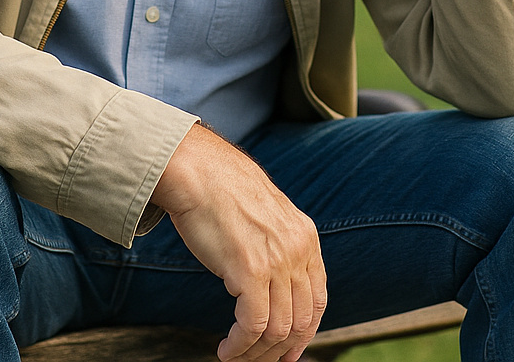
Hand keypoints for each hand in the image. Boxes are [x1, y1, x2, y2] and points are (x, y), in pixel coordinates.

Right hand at [152, 124, 326, 361]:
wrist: (196, 170)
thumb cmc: (220, 190)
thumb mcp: (265, 216)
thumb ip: (276, 244)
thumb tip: (270, 280)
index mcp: (306, 236)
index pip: (317, 300)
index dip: (305, 333)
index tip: (288, 353)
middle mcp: (299, 250)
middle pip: (302, 320)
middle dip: (280, 351)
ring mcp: (277, 260)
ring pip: (279, 330)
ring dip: (256, 354)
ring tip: (235, 357)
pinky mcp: (250, 270)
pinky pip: (253, 326)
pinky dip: (241, 346)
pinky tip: (226, 349)